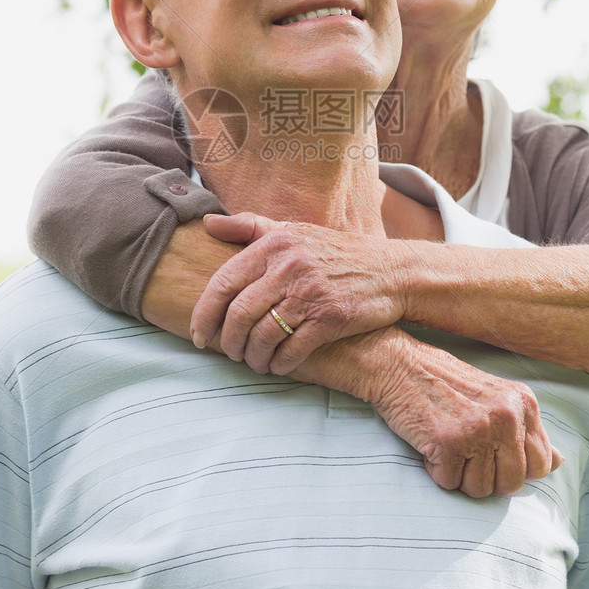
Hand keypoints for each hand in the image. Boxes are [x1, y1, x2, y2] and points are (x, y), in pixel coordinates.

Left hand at [192, 212, 405, 374]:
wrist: (390, 271)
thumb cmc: (334, 252)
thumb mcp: (292, 230)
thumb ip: (248, 227)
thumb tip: (207, 223)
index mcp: (274, 244)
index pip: (224, 282)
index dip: (205, 312)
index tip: (199, 334)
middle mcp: (289, 266)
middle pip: (240, 313)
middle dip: (228, 341)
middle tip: (228, 353)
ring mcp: (311, 293)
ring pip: (264, 335)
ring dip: (253, 356)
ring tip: (253, 362)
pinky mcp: (331, 318)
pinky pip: (292, 349)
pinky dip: (280, 364)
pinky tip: (277, 366)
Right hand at [320, 328, 562, 496]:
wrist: (395, 363)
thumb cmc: (444, 383)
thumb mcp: (496, 398)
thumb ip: (527, 430)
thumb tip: (560, 463)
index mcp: (524, 403)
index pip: (541, 465)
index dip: (513, 469)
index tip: (491, 455)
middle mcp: (506, 414)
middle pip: (511, 484)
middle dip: (486, 478)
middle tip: (464, 453)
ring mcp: (478, 428)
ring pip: (480, 489)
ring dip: (458, 475)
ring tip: (446, 445)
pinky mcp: (448, 441)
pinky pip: (449, 483)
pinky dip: (436, 471)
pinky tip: (430, 444)